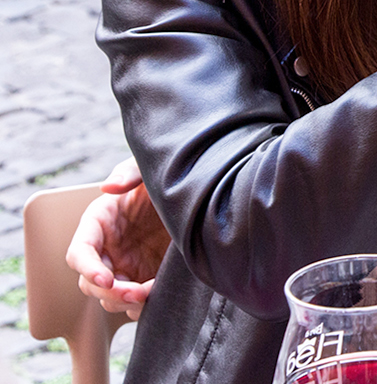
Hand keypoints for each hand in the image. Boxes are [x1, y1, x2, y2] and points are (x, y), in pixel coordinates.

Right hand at [64, 157, 168, 320]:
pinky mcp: (144, 279)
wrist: (197, 195)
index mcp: (99, 224)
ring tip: (151, 293)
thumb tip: (108, 187)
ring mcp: (124, 267)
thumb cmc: (164, 179)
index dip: (88, 268)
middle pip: (90, 284)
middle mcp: (106, 250)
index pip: (79, 253)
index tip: (106, 279)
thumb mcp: (148, 170)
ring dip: (125, 302)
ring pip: (109, 299)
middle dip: (110, 292)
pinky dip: (143, 306)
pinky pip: (134, 303)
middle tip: (137, 293)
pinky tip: (162, 293)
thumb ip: (129, 173)